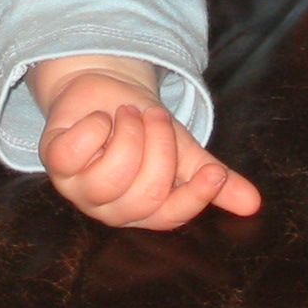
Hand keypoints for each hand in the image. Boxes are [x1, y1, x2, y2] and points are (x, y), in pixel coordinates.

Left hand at [31, 56, 260, 228]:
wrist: (104, 90)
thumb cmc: (142, 129)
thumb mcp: (183, 149)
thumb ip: (213, 177)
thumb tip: (254, 203)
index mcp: (142, 210)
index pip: (170, 217)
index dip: (194, 198)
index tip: (214, 172)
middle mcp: (109, 208)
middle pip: (145, 193)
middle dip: (160, 147)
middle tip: (157, 116)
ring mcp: (77, 188)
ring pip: (112, 176)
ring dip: (129, 133)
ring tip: (128, 114)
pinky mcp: (53, 162)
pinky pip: (73, 154)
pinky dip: (93, 127)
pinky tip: (98, 119)